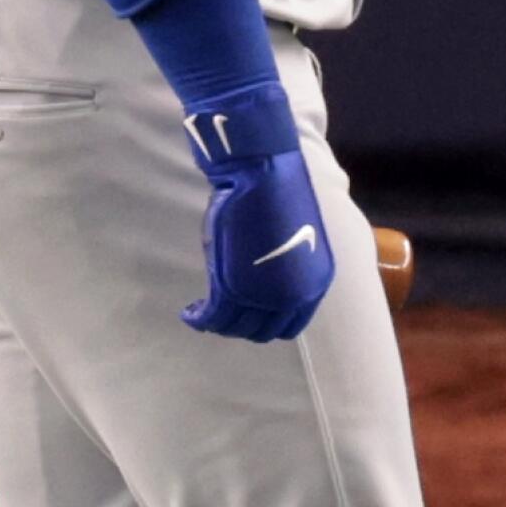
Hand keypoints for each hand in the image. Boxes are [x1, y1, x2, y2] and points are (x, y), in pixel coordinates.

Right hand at [182, 85, 334, 343]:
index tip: (247, 315)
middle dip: (240, 327)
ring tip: (204, 312)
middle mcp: (294, 297)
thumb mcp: (295, 243)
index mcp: (314, 285)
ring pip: (235, 327)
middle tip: (221, 314)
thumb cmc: (280, 196)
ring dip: (218, 324)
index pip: (290, 326)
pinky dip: (199, 319)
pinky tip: (190, 312)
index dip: (266, 324)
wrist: (264, 174)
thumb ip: (283, 271)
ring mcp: (264, 296)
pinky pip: (212, 317)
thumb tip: (261, 283)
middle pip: (262, 331)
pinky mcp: (233, 289)